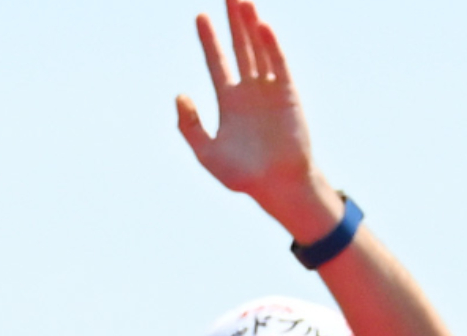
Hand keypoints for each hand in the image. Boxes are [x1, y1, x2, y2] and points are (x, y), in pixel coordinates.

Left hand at [176, 1, 340, 241]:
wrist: (275, 186)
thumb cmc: (242, 175)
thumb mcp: (206, 152)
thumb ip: (189, 126)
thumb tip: (179, 95)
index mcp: (229, 102)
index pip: (217, 62)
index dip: (209, 40)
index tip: (200, 16)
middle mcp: (249, 90)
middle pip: (239, 47)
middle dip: (233, 21)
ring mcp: (269, 90)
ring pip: (258, 50)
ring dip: (251, 25)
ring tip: (243, 0)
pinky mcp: (288, 94)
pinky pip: (277, 65)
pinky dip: (271, 46)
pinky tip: (262, 26)